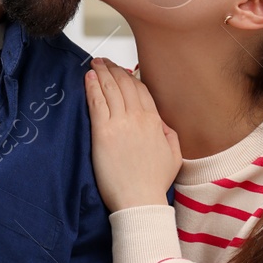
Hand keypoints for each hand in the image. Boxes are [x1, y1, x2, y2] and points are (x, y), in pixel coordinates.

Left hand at [84, 57, 181, 210]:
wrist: (139, 200)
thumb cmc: (153, 184)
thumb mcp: (173, 155)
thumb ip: (168, 134)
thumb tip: (161, 122)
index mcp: (155, 122)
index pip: (141, 91)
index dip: (129, 78)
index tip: (121, 72)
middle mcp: (138, 118)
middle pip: (124, 85)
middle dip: (113, 70)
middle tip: (104, 62)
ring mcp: (120, 123)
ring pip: (110, 89)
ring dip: (102, 72)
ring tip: (95, 63)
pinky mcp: (103, 132)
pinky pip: (96, 102)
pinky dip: (92, 86)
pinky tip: (88, 76)